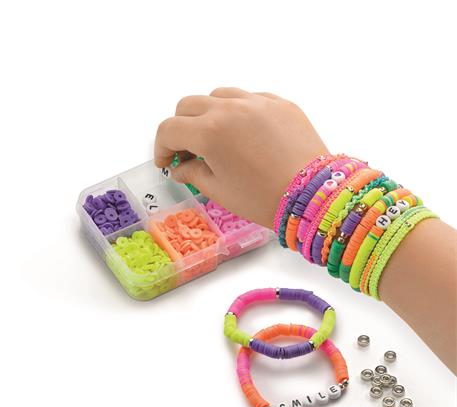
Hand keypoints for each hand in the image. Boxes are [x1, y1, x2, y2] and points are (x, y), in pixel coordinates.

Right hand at [154, 87, 327, 227]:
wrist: (313, 196)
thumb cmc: (263, 199)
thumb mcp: (220, 191)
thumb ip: (193, 173)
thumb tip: (180, 167)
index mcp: (210, 132)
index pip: (169, 129)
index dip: (161, 147)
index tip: (167, 161)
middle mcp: (230, 108)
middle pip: (188, 105)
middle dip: (181, 127)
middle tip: (189, 150)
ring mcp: (257, 101)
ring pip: (218, 96)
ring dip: (208, 114)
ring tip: (218, 138)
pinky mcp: (280, 103)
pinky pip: (250, 99)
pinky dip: (239, 112)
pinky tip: (246, 134)